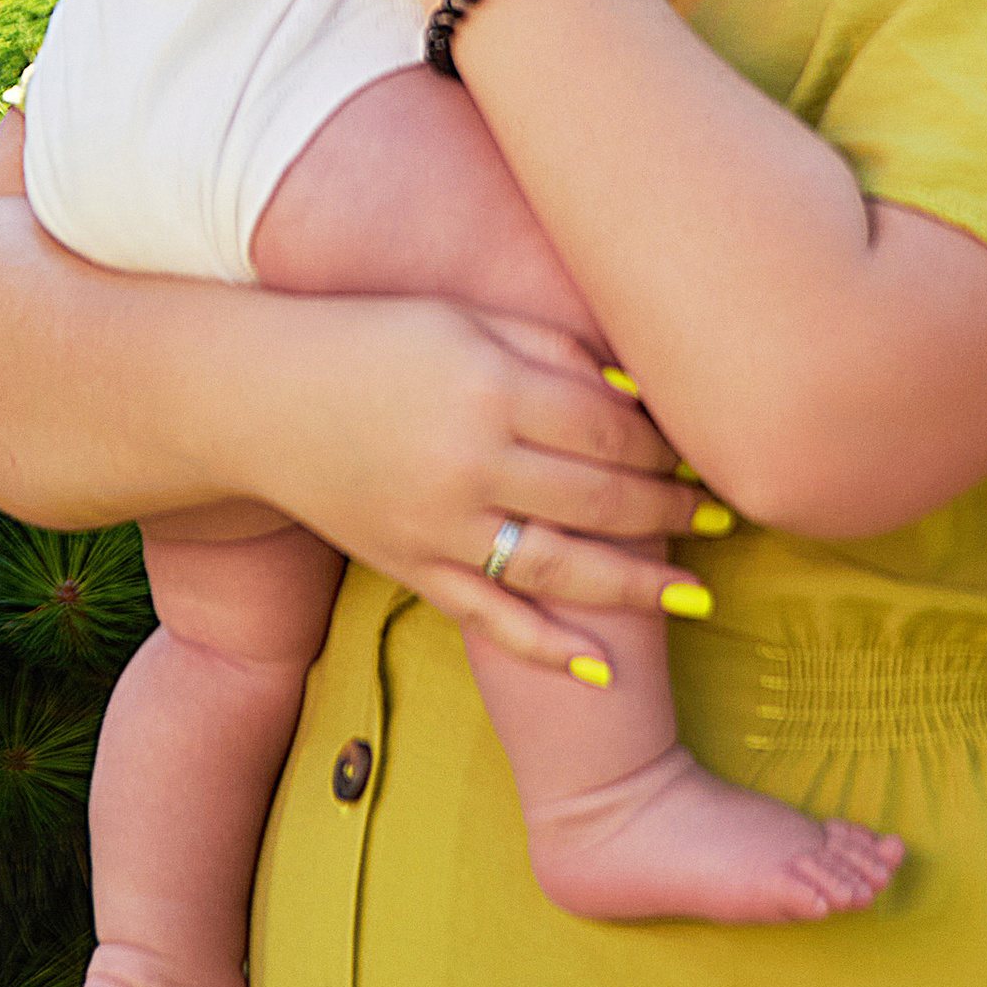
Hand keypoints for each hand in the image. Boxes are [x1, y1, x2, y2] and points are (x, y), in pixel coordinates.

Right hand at [244, 289, 705, 677]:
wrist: (262, 398)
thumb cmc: (376, 340)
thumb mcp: (468, 320)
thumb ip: (555, 352)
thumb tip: (642, 392)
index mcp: (490, 386)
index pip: (607, 427)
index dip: (666, 446)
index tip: (707, 451)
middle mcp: (469, 462)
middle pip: (595, 497)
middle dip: (669, 511)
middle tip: (724, 518)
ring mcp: (438, 525)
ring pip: (557, 568)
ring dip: (635, 585)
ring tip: (699, 594)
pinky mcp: (411, 568)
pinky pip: (488, 618)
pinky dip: (545, 647)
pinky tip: (602, 666)